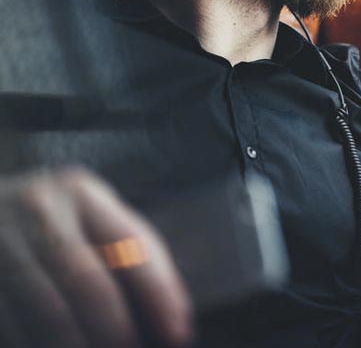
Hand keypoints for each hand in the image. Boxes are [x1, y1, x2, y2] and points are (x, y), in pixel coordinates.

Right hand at [0, 167, 192, 347]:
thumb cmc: (46, 224)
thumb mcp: (86, 218)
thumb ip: (128, 256)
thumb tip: (172, 321)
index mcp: (80, 193)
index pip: (131, 246)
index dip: (160, 295)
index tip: (179, 335)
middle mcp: (38, 210)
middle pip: (90, 285)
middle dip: (117, 331)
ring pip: (49, 313)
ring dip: (77, 347)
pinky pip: (11, 325)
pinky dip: (35, 345)